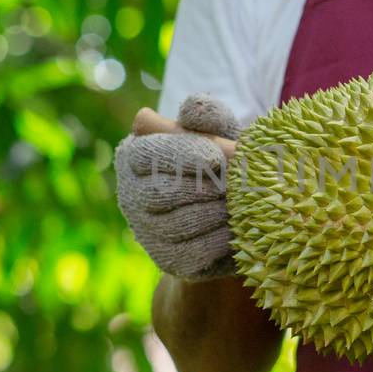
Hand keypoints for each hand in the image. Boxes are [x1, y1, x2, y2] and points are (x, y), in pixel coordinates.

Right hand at [114, 94, 240, 279]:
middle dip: (206, 188)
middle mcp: (131, 194)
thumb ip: (207, 116)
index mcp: (136, 154)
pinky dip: (219, 240)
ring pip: (177, 224)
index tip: (215, 158)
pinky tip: (236, 229)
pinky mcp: (167, 260)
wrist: (237, 214)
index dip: (181, 155)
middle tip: (236, 184)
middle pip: (161, 192)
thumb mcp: (220, 132)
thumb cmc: (224, 162)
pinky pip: (192, 252)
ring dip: (216, 213)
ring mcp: (146, 230)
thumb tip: (190, 111)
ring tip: (240, 203)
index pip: (147, 154)